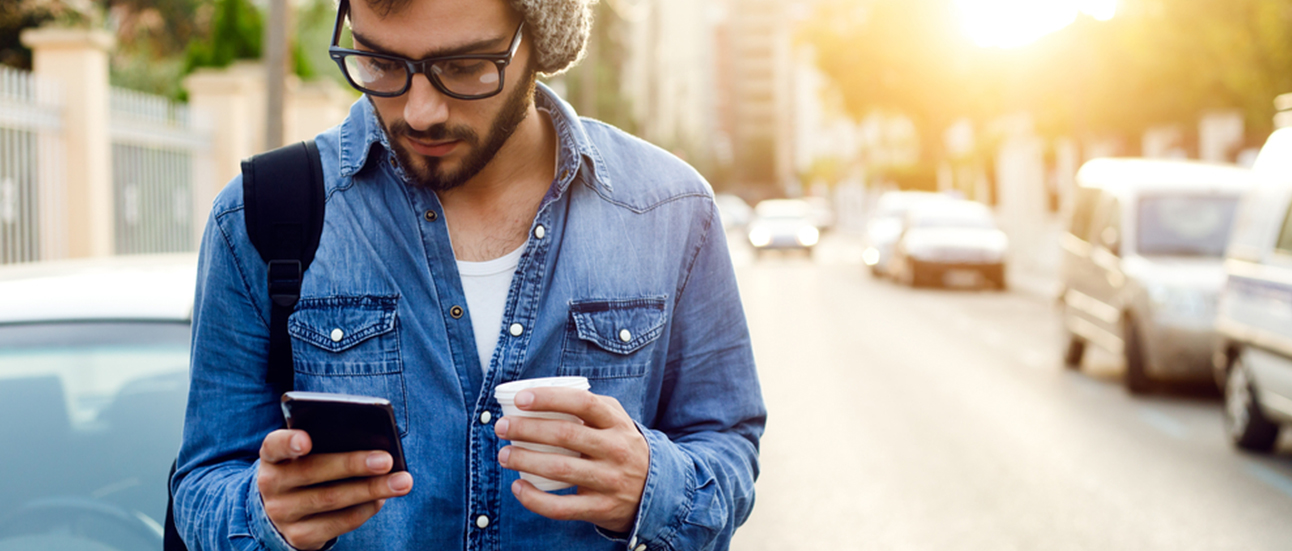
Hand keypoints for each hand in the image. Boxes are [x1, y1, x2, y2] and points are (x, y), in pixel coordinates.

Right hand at [257, 430, 413, 549]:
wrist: (284, 511)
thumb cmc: (306, 469)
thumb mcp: (307, 455)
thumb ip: (328, 444)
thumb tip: (374, 446)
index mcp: (272, 456)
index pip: (275, 445)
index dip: (289, 442)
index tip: (306, 440)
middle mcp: (271, 485)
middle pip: (314, 472)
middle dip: (354, 465)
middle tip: (387, 460)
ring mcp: (282, 514)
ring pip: (331, 499)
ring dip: (371, 489)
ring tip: (401, 481)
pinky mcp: (300, 537)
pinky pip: (339, 523)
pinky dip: (365, 510)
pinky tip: (382, 499)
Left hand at [494, 388, 649, 532]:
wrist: (655, 490)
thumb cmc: (623, 448)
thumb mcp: (617, 422)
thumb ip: (591, 405)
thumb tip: (544, 394)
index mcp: (617, 424)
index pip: (582, 403)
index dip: (549, 398)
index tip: (520, 399)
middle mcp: (616, 450)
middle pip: (565, 435)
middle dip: (526, 429)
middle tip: (501, 427)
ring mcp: (609, 481)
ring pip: (560, 469)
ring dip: (525, 460)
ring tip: (504, 455)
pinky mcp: (601, 508)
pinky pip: (561, 507)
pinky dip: (534, 499)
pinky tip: (518, 487)